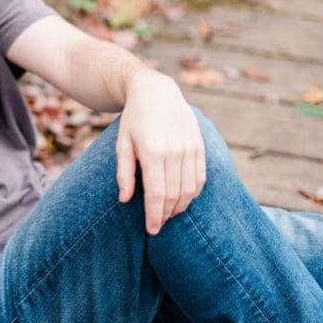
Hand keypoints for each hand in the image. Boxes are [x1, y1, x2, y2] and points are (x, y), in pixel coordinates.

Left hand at [115, 67, 205, 234]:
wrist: (156, 92)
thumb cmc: (134, 120)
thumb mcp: (122, 144)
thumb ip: (124, 173)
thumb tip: (125, 200)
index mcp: (152, 151)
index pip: (157, 194)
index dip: (155, 216)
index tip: (152, 230)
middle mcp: (174, 151)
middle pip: (174, 195)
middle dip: (166, 215)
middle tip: (158, 225)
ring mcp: (190, 148)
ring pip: (189, 190)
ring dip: (180, 207)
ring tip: (168, 215)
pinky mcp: (199, 146)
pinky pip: (200, 178)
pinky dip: (192, 193)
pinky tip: (182, 199)